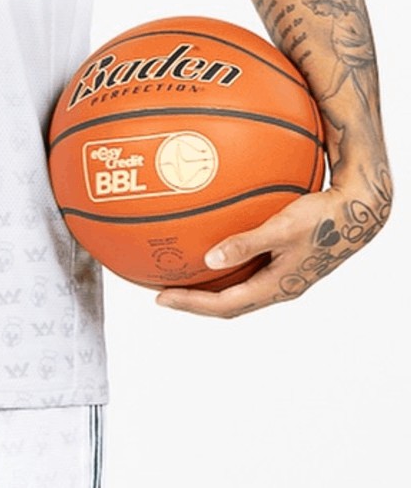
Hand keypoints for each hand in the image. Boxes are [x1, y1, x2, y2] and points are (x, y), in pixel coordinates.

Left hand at [154, 180, 389, 318]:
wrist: (358, 213)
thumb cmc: (322, 217)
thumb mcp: (282, 228)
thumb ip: (247, 244)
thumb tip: (210, 259)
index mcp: (277, 287)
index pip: (226, 306)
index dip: (192, 305)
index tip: (161, 299)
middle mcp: (278, 287)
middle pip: (229, 305)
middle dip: (195, 302)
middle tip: (163, 292)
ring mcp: (282, 277)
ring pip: (238, 290)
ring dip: (208, 287)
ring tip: (181, 275)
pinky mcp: (285, 264)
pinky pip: (248, 271)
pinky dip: (225, 267)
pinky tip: (212, 248)